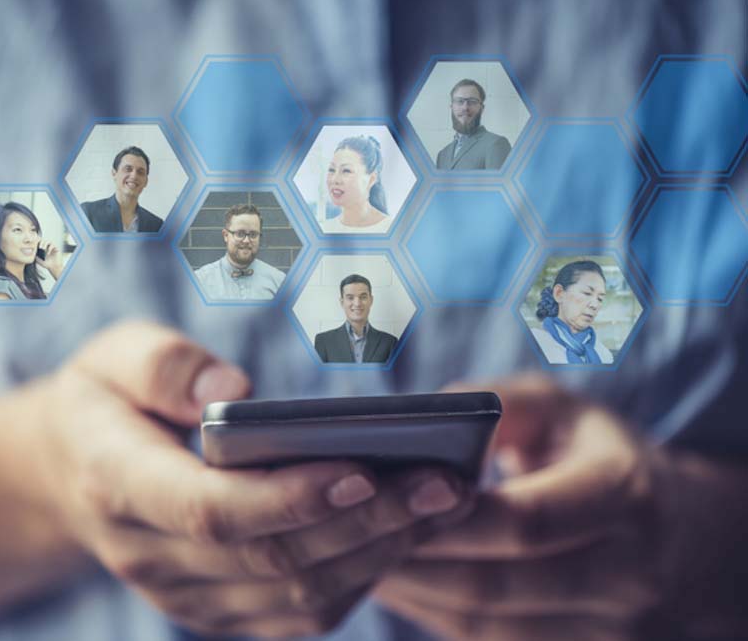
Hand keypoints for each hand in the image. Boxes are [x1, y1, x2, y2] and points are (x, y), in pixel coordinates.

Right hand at [32, 322, 468, 637]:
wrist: (72, 469)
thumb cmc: (107, 397)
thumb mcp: (113, 354)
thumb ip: (162, 365)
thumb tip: (232, 391)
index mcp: (115, 482)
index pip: (207, 509)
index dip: (287, 498)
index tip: (364, 469)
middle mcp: (147, 554)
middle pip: (269, 558)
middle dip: (365, 523)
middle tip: (445, 482)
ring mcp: (182, 593)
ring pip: (294, 596)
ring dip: (377, 554)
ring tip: (445, 503)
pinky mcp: (216, 607)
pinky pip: (297, 612)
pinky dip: (359, 575)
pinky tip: (404, 531)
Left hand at [36, 241, 63, 279]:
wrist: (53, 267)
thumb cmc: (46, 264)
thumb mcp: (38, 259)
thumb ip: (34, 255)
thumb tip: (30, 251)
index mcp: (42, 248)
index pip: (39, 242)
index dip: (36, 242)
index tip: (34, 245)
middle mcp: (47, 246)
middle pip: (43, 240)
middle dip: (40, 242)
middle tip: (39, 247)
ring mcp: (52, 247)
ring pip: (48, 241)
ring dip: (45, 244)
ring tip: (42, 248)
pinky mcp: (56, 248)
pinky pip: (53, 245)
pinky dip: (50, 248)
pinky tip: (48, 253)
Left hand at [374, 374, 747, 640]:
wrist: (676, 533)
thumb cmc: (594, 452)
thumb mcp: (561, 408)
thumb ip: (498, 403)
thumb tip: (425, 422)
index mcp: (625, 494)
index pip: (527, 520)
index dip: (450, 516)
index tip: (386, 495)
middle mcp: (627, 572)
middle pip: (497, 584)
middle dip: (414, 560)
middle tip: (345, 536)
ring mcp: (608, 627)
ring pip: (485, 627)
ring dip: (413, 596)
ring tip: (352, 560)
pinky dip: (434, 616)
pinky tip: (393, 585)